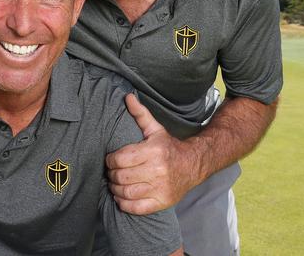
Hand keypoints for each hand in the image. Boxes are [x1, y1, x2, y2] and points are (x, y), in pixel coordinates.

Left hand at [106, 93, 198, 214]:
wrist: (193, 164)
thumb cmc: (169, 147)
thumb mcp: (155, 129)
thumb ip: (140, 114)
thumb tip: (127, 97)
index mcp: (153, 151)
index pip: (120, 159)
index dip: (110, 160)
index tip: (110, 159)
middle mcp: (157, 170)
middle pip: (121, 176)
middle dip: (111, 174)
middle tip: (111, 172)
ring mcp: (160, 188)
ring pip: (126, 192)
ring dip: (115, 189)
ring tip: (114, 183)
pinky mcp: (162, 202)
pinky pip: (136, 208)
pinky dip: (124, 203)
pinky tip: (121, 196)